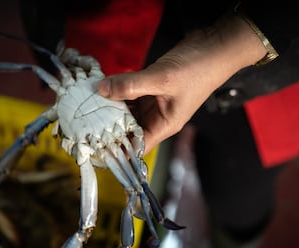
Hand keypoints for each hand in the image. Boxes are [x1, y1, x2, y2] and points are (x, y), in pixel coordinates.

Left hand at [98, 14, 266, 153]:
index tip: (94, 146)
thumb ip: (131, 85)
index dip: (117, 149)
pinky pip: (130, 93)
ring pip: (127, 110)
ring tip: (88, 104)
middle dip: (108, 125)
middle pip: (128, 128)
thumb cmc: (198, 69)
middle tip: (84, 120)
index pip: (137, 146)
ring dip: (111, 106)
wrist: (215, 46)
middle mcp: (157, 117)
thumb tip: (101, 90)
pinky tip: (104, 87)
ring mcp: (154, 101)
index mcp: (164, 124)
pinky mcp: (151, 86)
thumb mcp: (162, 79)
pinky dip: (118, 91)